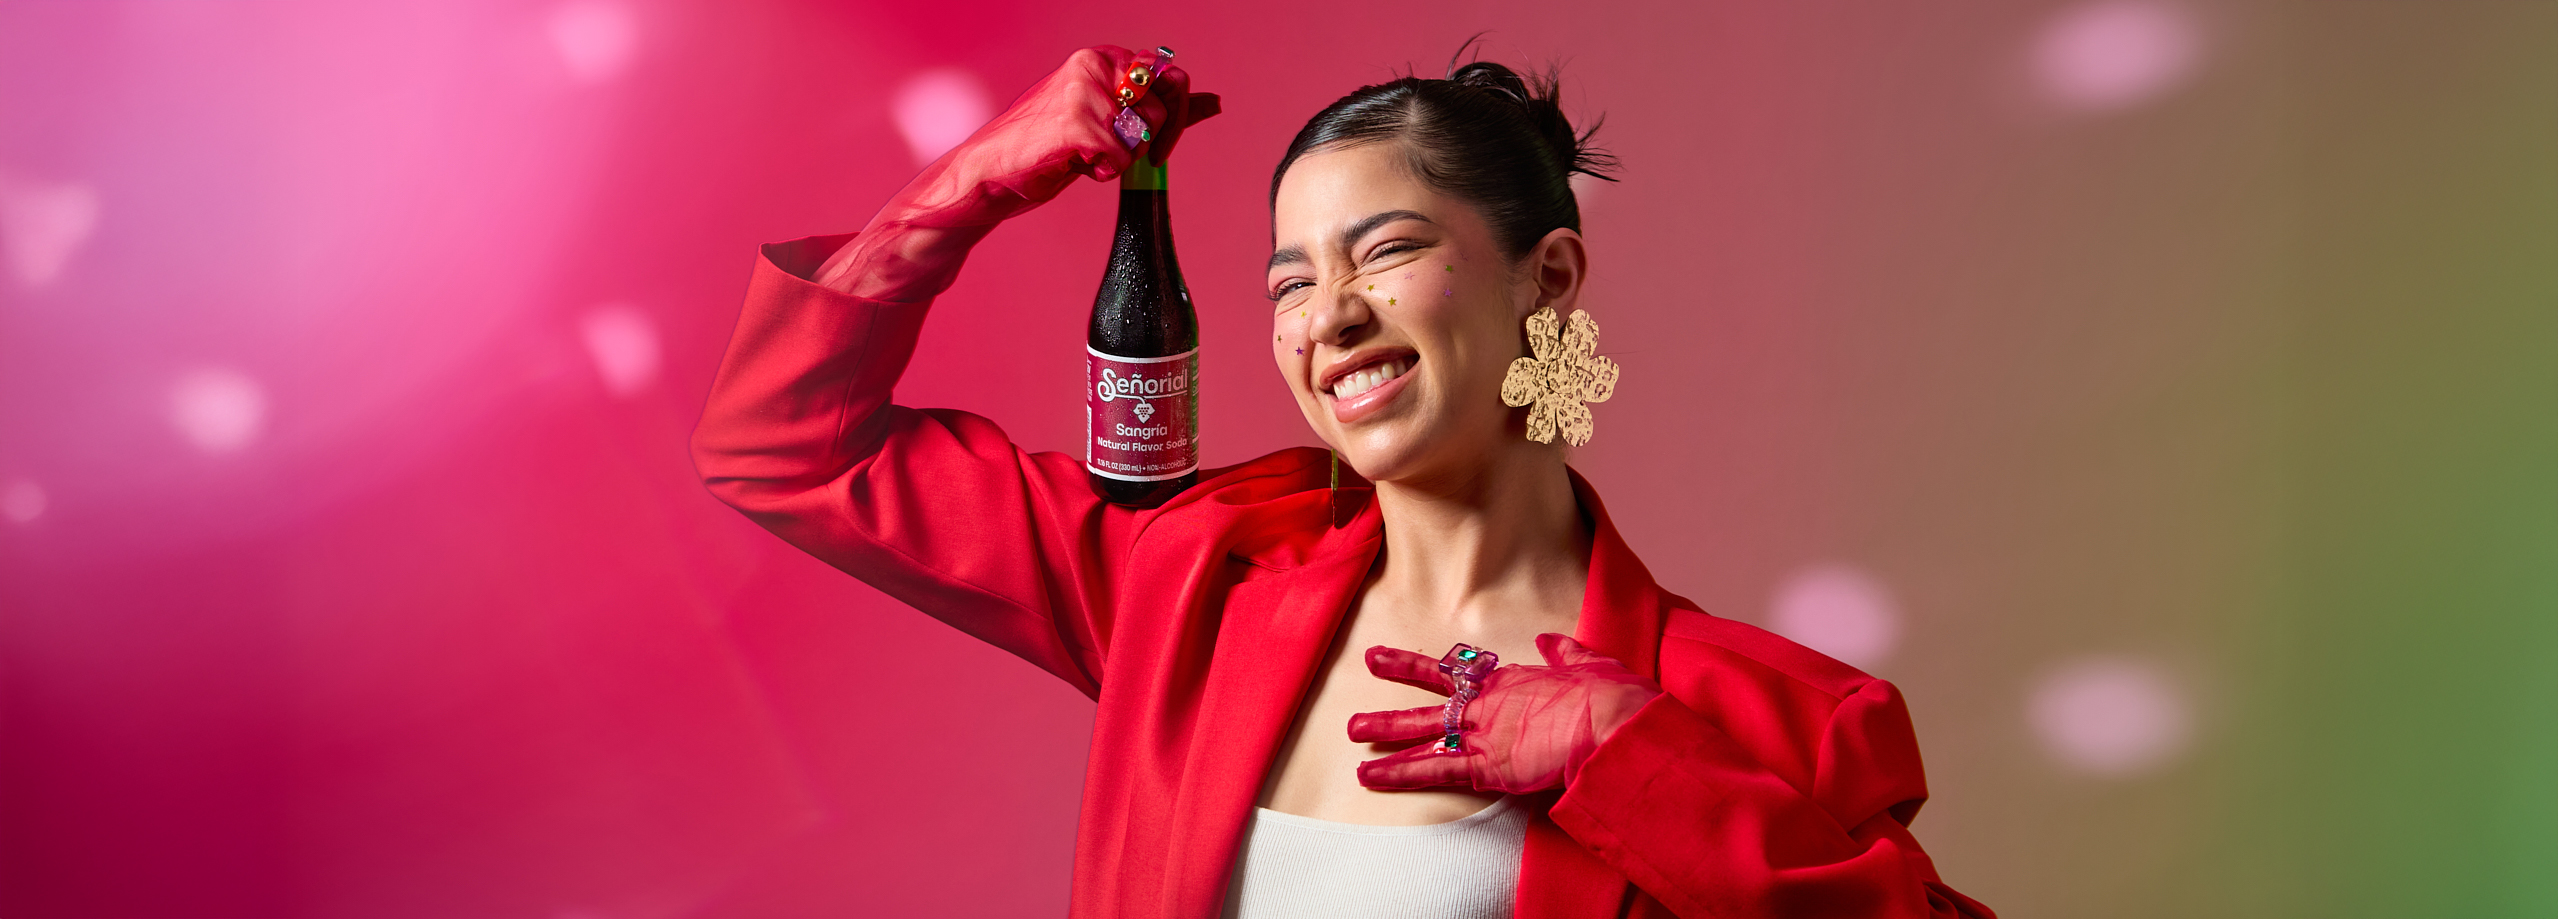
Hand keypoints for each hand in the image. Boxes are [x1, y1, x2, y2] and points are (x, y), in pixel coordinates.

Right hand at [815, 46, 1220, 296]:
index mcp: (1103, 58)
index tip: (1158, 147)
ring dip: (1121, 159)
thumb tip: (1215, 102)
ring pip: (1143, 135)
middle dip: (1146, 143)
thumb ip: (1160, 109)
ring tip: (1085, 156)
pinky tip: (1076, 165)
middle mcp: (1094, 65)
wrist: (992, 172)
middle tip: (1108, 155)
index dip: (1175, 119)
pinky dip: (1104, 172)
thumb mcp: (1109, 120)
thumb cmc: (1048, 147)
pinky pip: (1121, 158)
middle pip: (1161, 110)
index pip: (1172, 77)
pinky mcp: (1075, 122)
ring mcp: (1084, 91)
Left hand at [1350, 634, 1662, 793]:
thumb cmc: (1611, 697)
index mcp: (1512, 681)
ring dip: (1385, 738)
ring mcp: (1483, 734)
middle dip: (1391, 707)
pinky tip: (1371, 776)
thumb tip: (1549, 640)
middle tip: (1358, 713)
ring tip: (1353, 739)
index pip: (1456, 673)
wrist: (1613, 722)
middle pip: (1428, 703)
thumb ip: (1564, 652)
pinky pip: (1434, 770)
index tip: (1389, 662)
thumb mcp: (1589, 663)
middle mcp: (1488, 704)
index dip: (1419, 669)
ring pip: (1422, 735)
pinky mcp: (1486, 766)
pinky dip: (1400, 772)